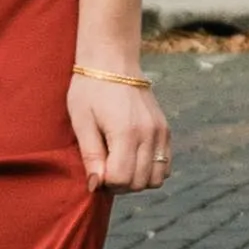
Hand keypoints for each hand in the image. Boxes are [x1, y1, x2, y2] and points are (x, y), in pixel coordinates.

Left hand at [70, 72, 171, 193]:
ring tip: (120, 165)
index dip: (105, 182)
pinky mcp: (165, 130)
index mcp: (126, 132)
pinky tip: (133, 158)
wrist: (113, 62)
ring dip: (138, 179)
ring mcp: (161, 132)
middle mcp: (149, 134)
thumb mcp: (81, 122)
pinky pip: (166, 165)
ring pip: (157, 178)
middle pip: (140, 182)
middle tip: (105, 169)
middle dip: (120, 184)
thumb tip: (96, 185)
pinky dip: (151, 169)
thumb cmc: (90, 90)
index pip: (121, 178)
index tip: (95, 170)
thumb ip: (91, 155)